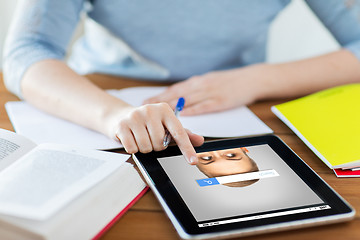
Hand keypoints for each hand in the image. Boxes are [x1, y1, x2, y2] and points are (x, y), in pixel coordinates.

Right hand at [110, 103, 203, 163]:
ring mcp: (135, 117)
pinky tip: (132, 138)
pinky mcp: (122, 125)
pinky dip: (133, 148)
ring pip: (146, 147)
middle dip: (156, 146)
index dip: (187, 148)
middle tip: (151, 138)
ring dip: (145, 148)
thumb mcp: (166, 125)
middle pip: (160, 143)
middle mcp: (151, 110)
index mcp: (165, 110)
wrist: (121, 115)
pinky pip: (132, 148)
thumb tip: (199, 140)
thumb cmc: (148, 122)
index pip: (179, 132)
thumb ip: (183, 133)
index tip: (193, 161)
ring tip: (141, 138)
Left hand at [144, 64, 268, 114]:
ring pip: (187, 100)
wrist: (252, 79)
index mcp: (198, 81)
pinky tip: (183, 115)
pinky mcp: (220, 101)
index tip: (147, 101)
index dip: (160, 95)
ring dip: (171, 107)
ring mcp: (211, 93)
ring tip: (158, 113)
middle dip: (160, 101)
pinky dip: (193, 110)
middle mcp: (201, 85)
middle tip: (145, 108)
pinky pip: (204, 106)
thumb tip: (181, 96)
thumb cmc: (231, 81)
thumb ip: (196, 88)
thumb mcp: (211, 80)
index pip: (175, 89)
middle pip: (177, 94)